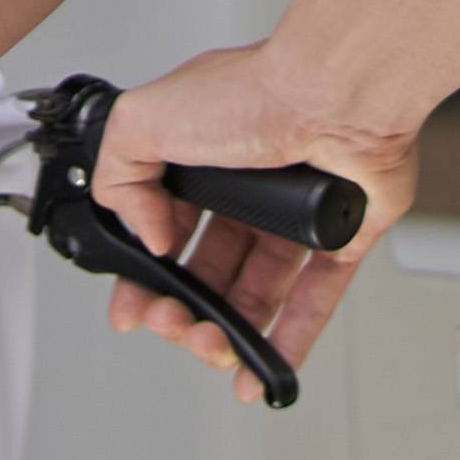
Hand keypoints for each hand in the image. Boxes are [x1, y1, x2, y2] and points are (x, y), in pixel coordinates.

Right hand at [95, 43, 416, 402]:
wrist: (334, 95)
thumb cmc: (255, 92)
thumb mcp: (142, 121)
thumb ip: (118, 179)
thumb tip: (146, 235)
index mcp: (200, 163)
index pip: (163, 235)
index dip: (145, 279)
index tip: (134, 309)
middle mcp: (248, 191)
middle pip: (209, 273)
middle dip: (183, 312)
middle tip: (174, 324)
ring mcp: (295, 219)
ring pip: (256, 294)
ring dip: (227, 332)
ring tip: (211, 347)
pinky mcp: (341, 240)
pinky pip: (314, 299)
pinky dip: (289, 339)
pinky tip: (263, 367)